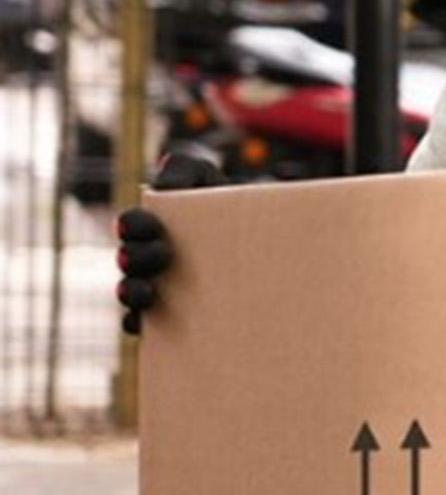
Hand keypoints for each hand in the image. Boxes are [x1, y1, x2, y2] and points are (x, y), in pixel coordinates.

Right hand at [116, 150, 225, 335]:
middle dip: (138, 257)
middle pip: (130, 261)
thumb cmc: (232, 205)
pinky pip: (144, 326)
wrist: (265, 240)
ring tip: (147, 293)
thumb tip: (164, 185)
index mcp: (154, 227)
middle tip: (162, 255)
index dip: (135, 226)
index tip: (154, 226)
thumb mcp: (210, 180)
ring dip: (133, 293)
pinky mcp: (169, 317)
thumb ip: (186, 168)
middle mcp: (150, 258)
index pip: (132, 225)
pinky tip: (146, 326)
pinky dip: (140, 325)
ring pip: (132, 293)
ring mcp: (157, 288)